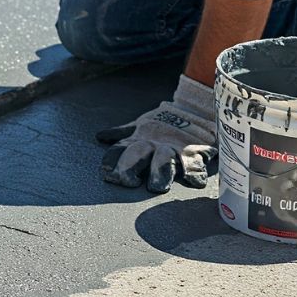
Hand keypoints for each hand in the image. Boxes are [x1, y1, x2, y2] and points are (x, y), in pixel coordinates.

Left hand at [97, 75, 216, 192]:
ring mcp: (174, 147)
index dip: (111, 161)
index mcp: (138, 139)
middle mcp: (153, 143)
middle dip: (131, 167)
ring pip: (164, 160)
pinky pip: (195, 162)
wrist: (194, 108)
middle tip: (129, 183)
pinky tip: (193, 181)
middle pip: (138, 154)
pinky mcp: (195, 150)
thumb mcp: (140, 126)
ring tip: (158, 188)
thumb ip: (122, 134)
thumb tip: (100, 136)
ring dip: (160, 173)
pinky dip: (194, 172)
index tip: (107, 174)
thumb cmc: (163, 122)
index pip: (119, 149)